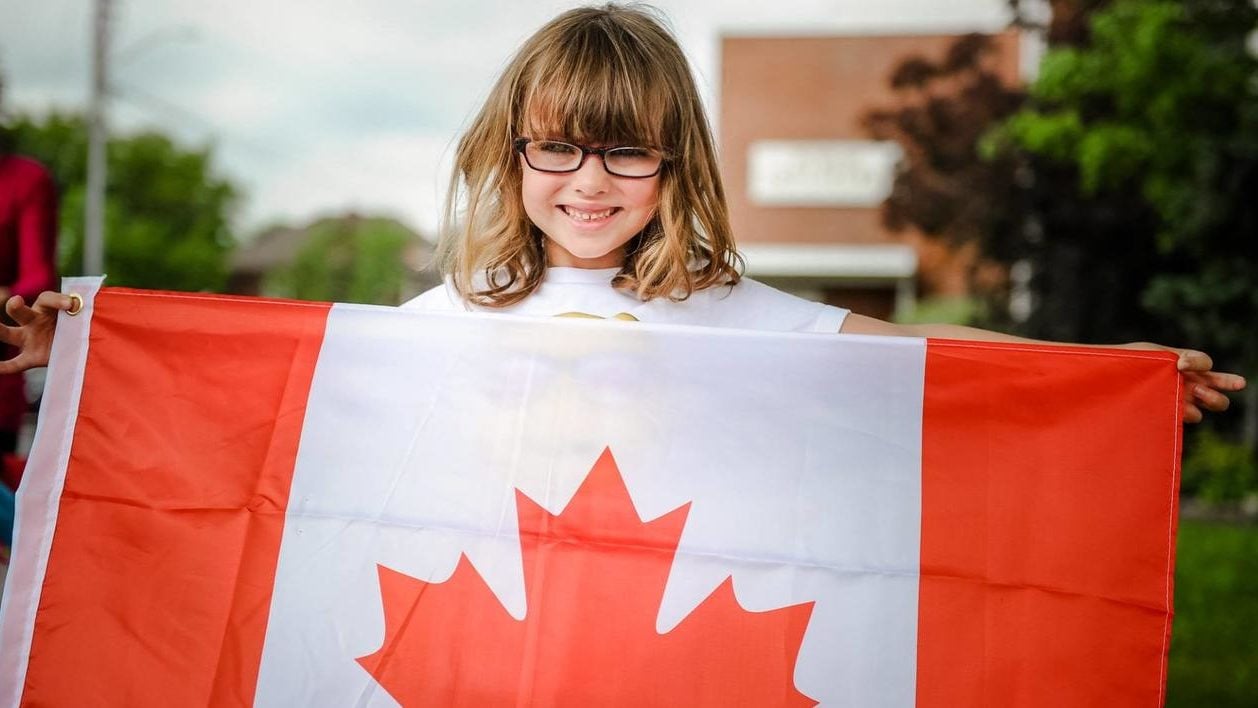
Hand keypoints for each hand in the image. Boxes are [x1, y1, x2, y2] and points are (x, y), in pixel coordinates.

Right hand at [0, 291, 78, 373]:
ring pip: (9, 334)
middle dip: (15, 306)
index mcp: (46, 308)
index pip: (46, 299)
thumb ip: (81, 310)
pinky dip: (5, 367)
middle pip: (20, 312)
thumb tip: (77, 306)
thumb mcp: (83, 316)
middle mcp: (33, 321)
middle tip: (16, 301)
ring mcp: (29, 340)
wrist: (80, 345)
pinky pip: (16, 364)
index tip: (70, 304)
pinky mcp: (32, 357)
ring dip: (0, 331)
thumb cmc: (80, 325)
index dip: (57, 300)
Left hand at [1125, 343, 1247, 423]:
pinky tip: (1185, 412)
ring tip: (1196, 394)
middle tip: (1203, 387)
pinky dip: (1191, 413)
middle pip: (1219, 384)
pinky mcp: (1173, 413)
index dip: (1199, 362)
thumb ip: (1172, 357)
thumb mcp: (1151, 353)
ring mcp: (1182, 398)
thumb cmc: (1128, 362)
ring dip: (1211, 399)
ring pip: (1213, 402)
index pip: (1205, 362)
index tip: (1181, 364)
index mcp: (1183, 363)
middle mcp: (1187, 380)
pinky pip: (1192, 416)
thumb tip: (1185, 367)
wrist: (1107, 380)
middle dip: (1225, 383)